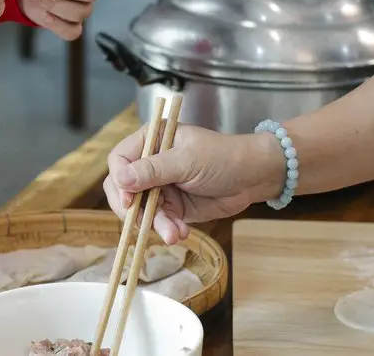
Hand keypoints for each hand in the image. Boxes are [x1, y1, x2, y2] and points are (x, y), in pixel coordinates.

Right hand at [103, 123, 283, 243]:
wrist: (254, 178)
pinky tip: (181, 232)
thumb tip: (120, 179)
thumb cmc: (224, 157)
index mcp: (151, 140)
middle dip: (133, 209)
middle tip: (143, 224)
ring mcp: (159, 186)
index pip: (119, 159)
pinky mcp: (171, 207)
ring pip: (140, 210)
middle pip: (123, 188)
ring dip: (154, 224)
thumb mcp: (188, 161)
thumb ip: (154, 170)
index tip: (128, 200)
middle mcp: (150, 163)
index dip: (119, 181)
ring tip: (174, 233)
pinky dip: (167, 230)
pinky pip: (158, 222)